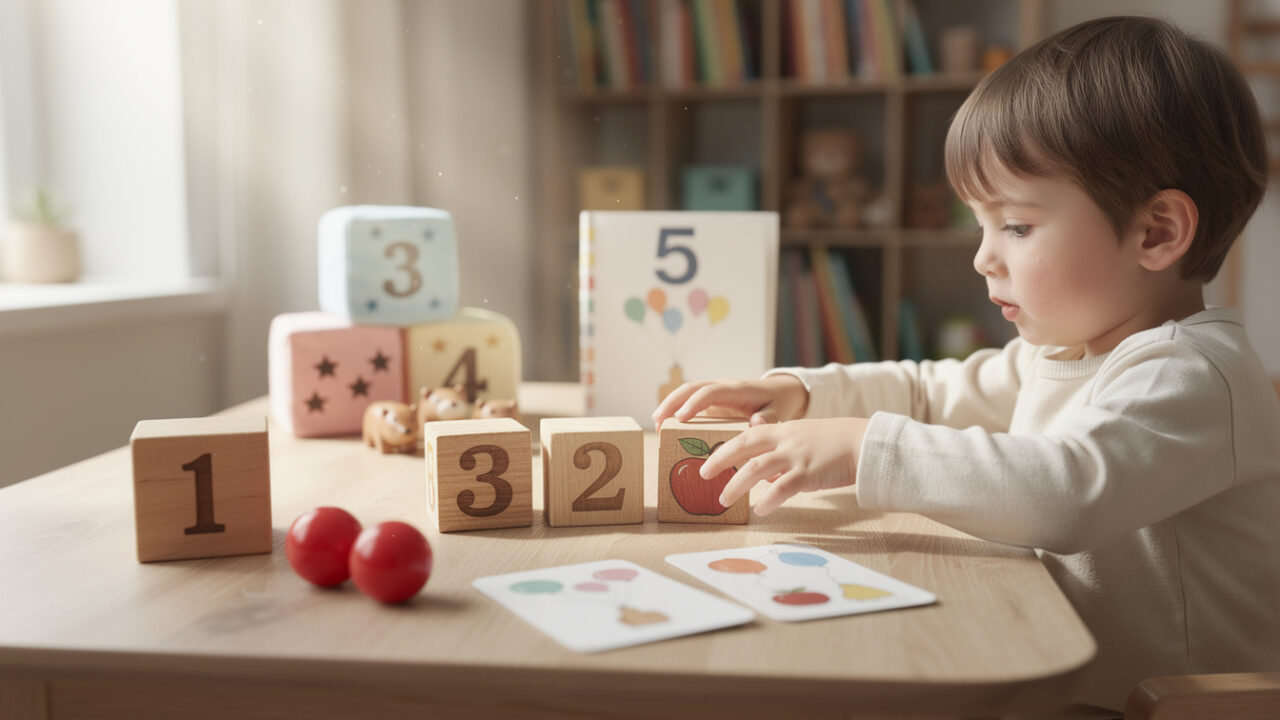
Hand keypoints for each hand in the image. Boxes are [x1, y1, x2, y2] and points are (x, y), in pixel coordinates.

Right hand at [651, 375, 808, 428]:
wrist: (779, 392)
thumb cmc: (777, 402)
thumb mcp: (778, 411)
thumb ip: (769, 418)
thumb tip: (756, 423)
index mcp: (735, 390)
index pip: (710, 392)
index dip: (694, 404)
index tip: (680, 418)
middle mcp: (721, 388)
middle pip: (691, 388)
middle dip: (672, 401)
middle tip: (657, 419)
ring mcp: (714, 394)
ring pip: (687, 393)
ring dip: (670, 405)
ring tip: (656, 423)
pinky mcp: (711, 402)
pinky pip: (690, 403)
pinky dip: (676, 411)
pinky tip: (666, 426)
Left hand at [703, 418, 868, 516]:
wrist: (862, 442)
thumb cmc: (832, 445)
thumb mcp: (802, 442)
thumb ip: (781, 457)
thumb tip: (764, 479)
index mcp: (782, 430)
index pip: (746, 436)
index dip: (724, 447)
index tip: (707, 460)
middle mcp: (785, 440)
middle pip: (744, 446)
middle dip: (720, 460)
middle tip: (703, 475)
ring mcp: (796, 455)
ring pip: (757, 467)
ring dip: (737, 484)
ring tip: (724, 499)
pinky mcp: (809, 472)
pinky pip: (783, 487)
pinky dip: (768, 499)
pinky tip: (759, 509)